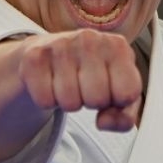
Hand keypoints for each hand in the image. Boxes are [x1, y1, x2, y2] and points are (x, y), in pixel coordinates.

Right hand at [17, 28, 143, 130]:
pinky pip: (45, 101)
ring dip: (68, 103)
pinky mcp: (35, 57)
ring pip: (70, 103)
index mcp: (118, 46)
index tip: (111, 91)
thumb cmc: (90, 72)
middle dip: (91, 102)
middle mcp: (90, 39)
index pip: (127, 94)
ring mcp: (61, 45)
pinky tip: (51, 82)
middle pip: (97, 100)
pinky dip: (47, 100)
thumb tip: (104, 123)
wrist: (50, 50)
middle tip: (85, 88)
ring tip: (68, 84)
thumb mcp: (116, 91)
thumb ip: (124, 116)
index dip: (117, 101)